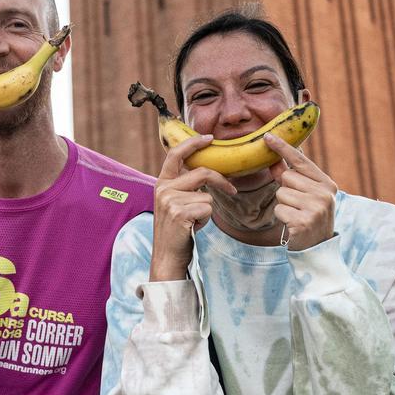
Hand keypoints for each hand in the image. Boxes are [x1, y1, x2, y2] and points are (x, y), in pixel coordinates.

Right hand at [150, 134, 234, 280]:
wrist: (167, 256)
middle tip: (232, 190)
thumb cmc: (177, 230)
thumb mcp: (176, 203)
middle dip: (221, 182)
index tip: (210, 138)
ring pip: (207, 195)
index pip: (176, 154)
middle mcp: (163, 188)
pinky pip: (207, 208)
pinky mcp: (179, 212)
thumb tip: (207, 172)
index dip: (193, 143)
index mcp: (162, 182)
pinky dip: (206, 220)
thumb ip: (185, 186)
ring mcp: (170, 200)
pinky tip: (194, 227)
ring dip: (207, 210)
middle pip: (202, 172)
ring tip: (195, 221)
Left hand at [265, 134, 336, 250]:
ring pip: (281, 193)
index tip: (267, 136)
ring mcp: (316, 207)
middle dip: (286, 191)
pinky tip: (293, 225)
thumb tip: (274, 161)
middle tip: (298, 206)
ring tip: (296, 215)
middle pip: (287, 177)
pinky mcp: (304, 221)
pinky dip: (282, 217)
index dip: (283, 148)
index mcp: (327, 184)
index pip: (301, 161)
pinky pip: (279, 209)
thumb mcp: (306, 196)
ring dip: (283, 205)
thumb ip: (292, 178)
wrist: (318, 250)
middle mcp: (324, 194)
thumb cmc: (309, 218)